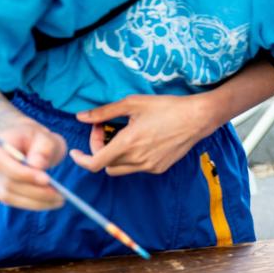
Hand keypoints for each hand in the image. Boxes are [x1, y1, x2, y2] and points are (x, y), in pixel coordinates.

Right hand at [0, 118, 66, 209]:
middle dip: (35, 191)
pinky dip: (34, 204)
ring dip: (36, 201)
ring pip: (10, 196)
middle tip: (59, 194)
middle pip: (8, 183)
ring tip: (59, 200)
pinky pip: (15, 201)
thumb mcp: (45, 137)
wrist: (29, 142)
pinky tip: (51, 202)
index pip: (2, 162)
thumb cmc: (37, 138)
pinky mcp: (4, 190)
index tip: (47, 179)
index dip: (23, 173)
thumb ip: (43, 148)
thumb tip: (37, 165)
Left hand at [71, 94, 215, 175]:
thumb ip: (104, 112)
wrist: (197, 118)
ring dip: (114, 156)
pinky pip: (136, 168)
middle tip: (105, 129)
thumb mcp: (132, 104)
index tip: (76, 152)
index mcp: (127, 143)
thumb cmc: (166, 107)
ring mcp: (149, 166)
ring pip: (119, 169)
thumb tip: (81, 117)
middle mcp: (137, 159)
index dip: (81, 160)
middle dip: (99, 150)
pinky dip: (131, 158)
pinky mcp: (159, 168)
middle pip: (105, 165)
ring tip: (123, 136)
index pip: (94, 163)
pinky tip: (142, 141)